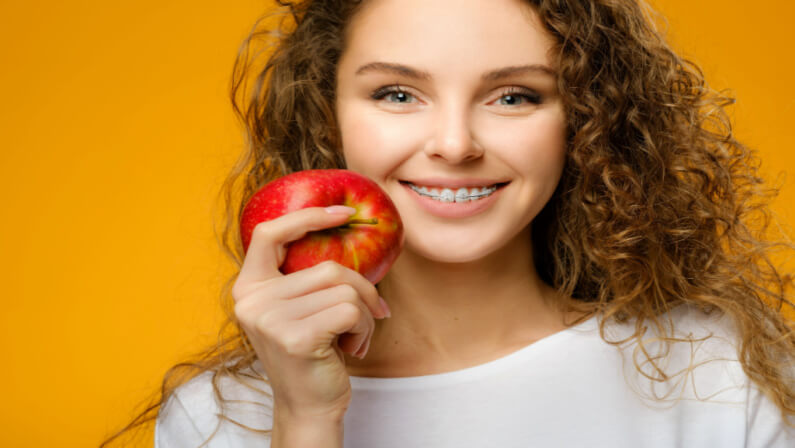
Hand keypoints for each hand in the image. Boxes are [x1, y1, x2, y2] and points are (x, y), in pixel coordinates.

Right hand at [232, 206, 388, 419]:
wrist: (309, 407)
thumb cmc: (313, 353)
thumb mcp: (299, 308)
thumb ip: (305, 276)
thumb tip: (347, 226)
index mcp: (248, 288)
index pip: (269, 233)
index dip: (307, 216)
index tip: (343, 212)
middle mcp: (251, 301)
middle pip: (327, 267)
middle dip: (361, 289)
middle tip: (374, 311)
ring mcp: (270, 319)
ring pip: (343, 288)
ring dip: (363, 314)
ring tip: (354, 336)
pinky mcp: (296, 337)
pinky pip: (350, 310)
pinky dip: (364, 328)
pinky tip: (351, 348)